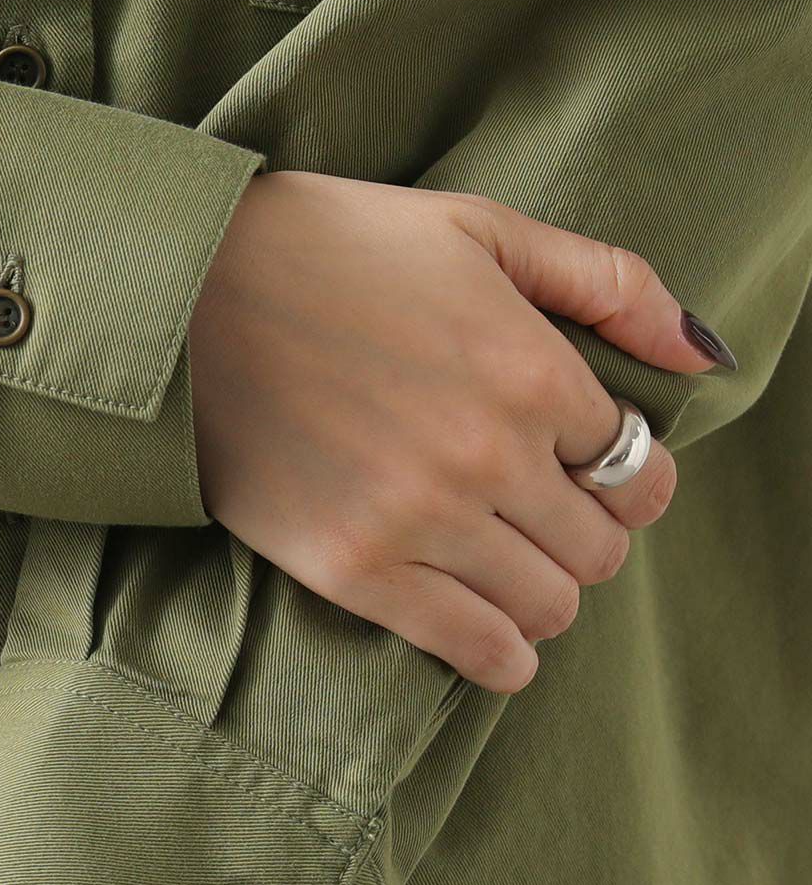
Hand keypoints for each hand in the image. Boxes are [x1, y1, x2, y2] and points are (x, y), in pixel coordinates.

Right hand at [188, 170, 726, 691]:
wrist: (183, 292)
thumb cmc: (327, 247)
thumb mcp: (478, 226)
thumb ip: (603, 281)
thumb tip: (703, 352)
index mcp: (530, 368)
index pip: (635, 467)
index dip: (628, 475)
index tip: (598, 473)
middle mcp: (489, 456)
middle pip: (599, 547)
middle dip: (588, 535)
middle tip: (548, 519)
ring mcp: (420, 520)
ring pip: (547, 604)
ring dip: (546, 594)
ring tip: (515, 571)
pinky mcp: (352, 569)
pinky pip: (469, 645)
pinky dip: (502, 657)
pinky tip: (501, 648)